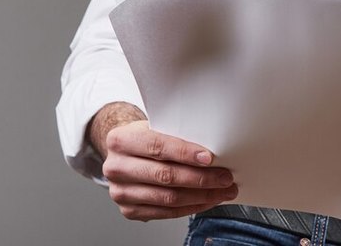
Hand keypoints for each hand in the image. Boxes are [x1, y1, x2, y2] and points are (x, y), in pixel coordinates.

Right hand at [102, 120, 238, 220]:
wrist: (125, 153)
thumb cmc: (145, 138)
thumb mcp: (154, 126)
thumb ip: (176, 135)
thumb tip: (212, 149)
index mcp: (121, 140)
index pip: (157, 147)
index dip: (185, 153)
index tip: (209, 158)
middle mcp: (116, 167)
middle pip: (165, 175)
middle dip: (200, 178)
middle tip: (224, 177)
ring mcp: (121, 192)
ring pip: (168, 198)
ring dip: (201, 196)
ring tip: (222, 191)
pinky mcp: (129, 210)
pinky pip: (166, 213)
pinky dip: (191, 207)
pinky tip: (207, 200)